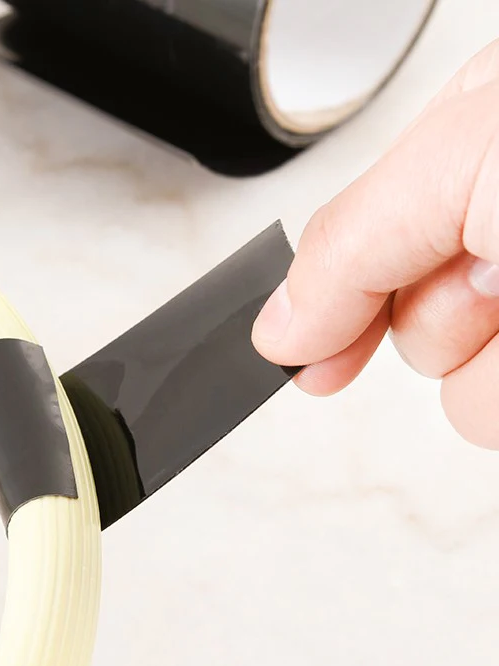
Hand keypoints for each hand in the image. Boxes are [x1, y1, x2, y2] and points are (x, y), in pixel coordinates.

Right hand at [252, 39, 498, 448]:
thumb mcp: (466, 156)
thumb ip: (348, 242)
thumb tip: (277, 329)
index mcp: (481, 151)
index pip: (364, 241)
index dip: (333, 299)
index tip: (308, 354)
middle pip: (408, 326)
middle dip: (439, 320)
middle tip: (491, 274)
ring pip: (462, 394)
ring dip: (488, 368)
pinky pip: (492, 426)